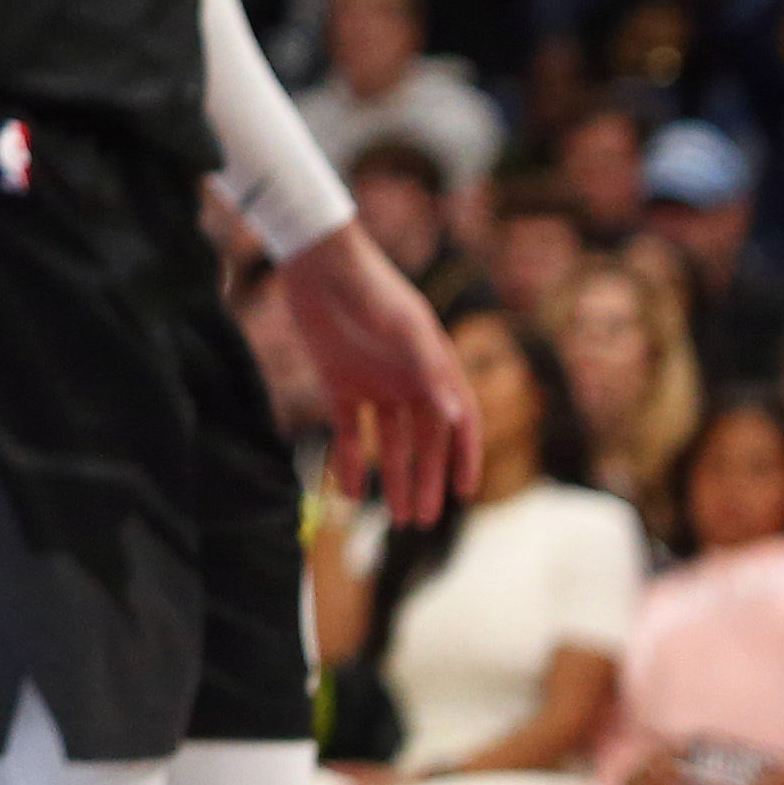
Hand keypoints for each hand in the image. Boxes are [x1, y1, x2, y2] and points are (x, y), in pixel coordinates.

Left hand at [279, 226, 475, 523]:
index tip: (466, 494)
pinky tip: (350, 492)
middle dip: (426, 480)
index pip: (460, 424)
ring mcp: (374, 384)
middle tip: (423, 521)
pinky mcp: (337, 383)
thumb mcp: (406, 330)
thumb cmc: (372, 289)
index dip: (464, 458)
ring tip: (397, 518)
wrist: (317, 263)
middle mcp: (409, 381)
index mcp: (436, 369)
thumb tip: (458, 418)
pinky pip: (347, 431)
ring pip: (388, 443)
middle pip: (424, 442)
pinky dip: (350, 460)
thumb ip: (432, 373)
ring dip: (394, 478)